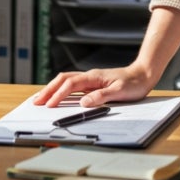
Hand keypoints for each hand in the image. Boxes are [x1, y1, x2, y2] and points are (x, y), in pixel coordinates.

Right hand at [34, 62, 155, 107]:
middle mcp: (89, 76)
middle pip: (62, 80)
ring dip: (52, 89)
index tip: (50, 105)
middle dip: (48, 90)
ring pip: (65, 81)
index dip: (59, 95)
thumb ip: (102, 96)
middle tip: (35, 101)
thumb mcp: (120, 92)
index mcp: (94, 77)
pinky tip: (57, 96)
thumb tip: (84, 103)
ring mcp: (90, 80)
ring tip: (40, 99)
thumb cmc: (134, 83)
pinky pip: (72, 85)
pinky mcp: (92, 84)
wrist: (143, 74)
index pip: (70, 85)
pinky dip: (61, 90)